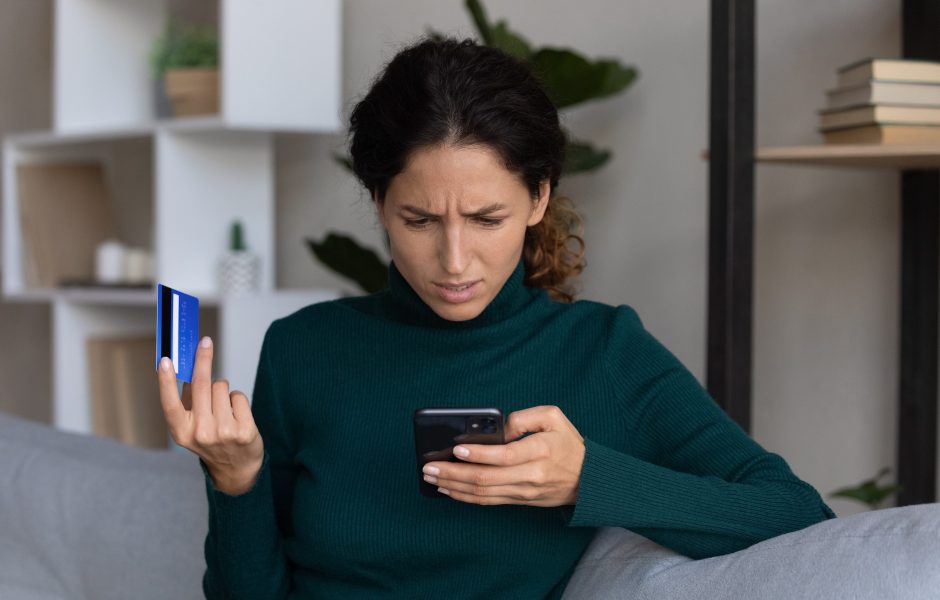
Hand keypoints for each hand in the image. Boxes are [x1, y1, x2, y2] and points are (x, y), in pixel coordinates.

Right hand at [157, 336, 263, 494]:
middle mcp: (200, 433)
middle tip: (205, 342)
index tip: (165, 360)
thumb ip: (187, 399)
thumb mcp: (192, 426)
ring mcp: (224, 433)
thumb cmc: (211, 439)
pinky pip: (238, 396)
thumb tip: (187, 367)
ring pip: (221, 387)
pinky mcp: (244, 431)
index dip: (166, 381)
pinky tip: (235, 414)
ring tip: (223, 407)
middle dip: (203, 359)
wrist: (236, 469)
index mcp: (181, 432)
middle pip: (201, 384)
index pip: (170, 403)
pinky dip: (236, 399)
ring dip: (222, 389)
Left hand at [422, 405, 584, 506]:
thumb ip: (523, 417)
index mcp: (540, 450)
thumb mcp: (553, 417)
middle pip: (486, 479)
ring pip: (483, 494)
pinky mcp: (519, 501)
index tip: (457, 449)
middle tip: (429, 467)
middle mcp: (530, 475)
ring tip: (432, 478)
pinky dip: (465, 497)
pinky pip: (488, 501)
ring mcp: (524, 492)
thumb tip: (497, 427)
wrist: (589, 480)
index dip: (478, 454)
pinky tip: (448, 490)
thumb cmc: (568, 443)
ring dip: (454, 487)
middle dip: (453, 473)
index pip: (504, 456)